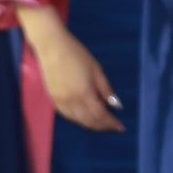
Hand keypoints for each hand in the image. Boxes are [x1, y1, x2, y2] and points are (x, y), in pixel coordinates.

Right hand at [19, 4, 123, 131]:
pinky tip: (85, 116)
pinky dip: (79, 119)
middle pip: (89, 121)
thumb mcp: (97, 70)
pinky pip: (68, 116)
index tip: (120, 126)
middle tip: (112, 126)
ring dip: (91, 124)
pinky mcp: (53, 99)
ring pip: (78, 120)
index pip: (101, 115)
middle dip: (102, 126)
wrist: (51, 46)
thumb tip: (116, 105)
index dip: (111, 123)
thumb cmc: (76, 54)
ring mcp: (60, 101)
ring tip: (101, 122)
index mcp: (84, 93)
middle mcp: (71, 101)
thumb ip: (106, 90)